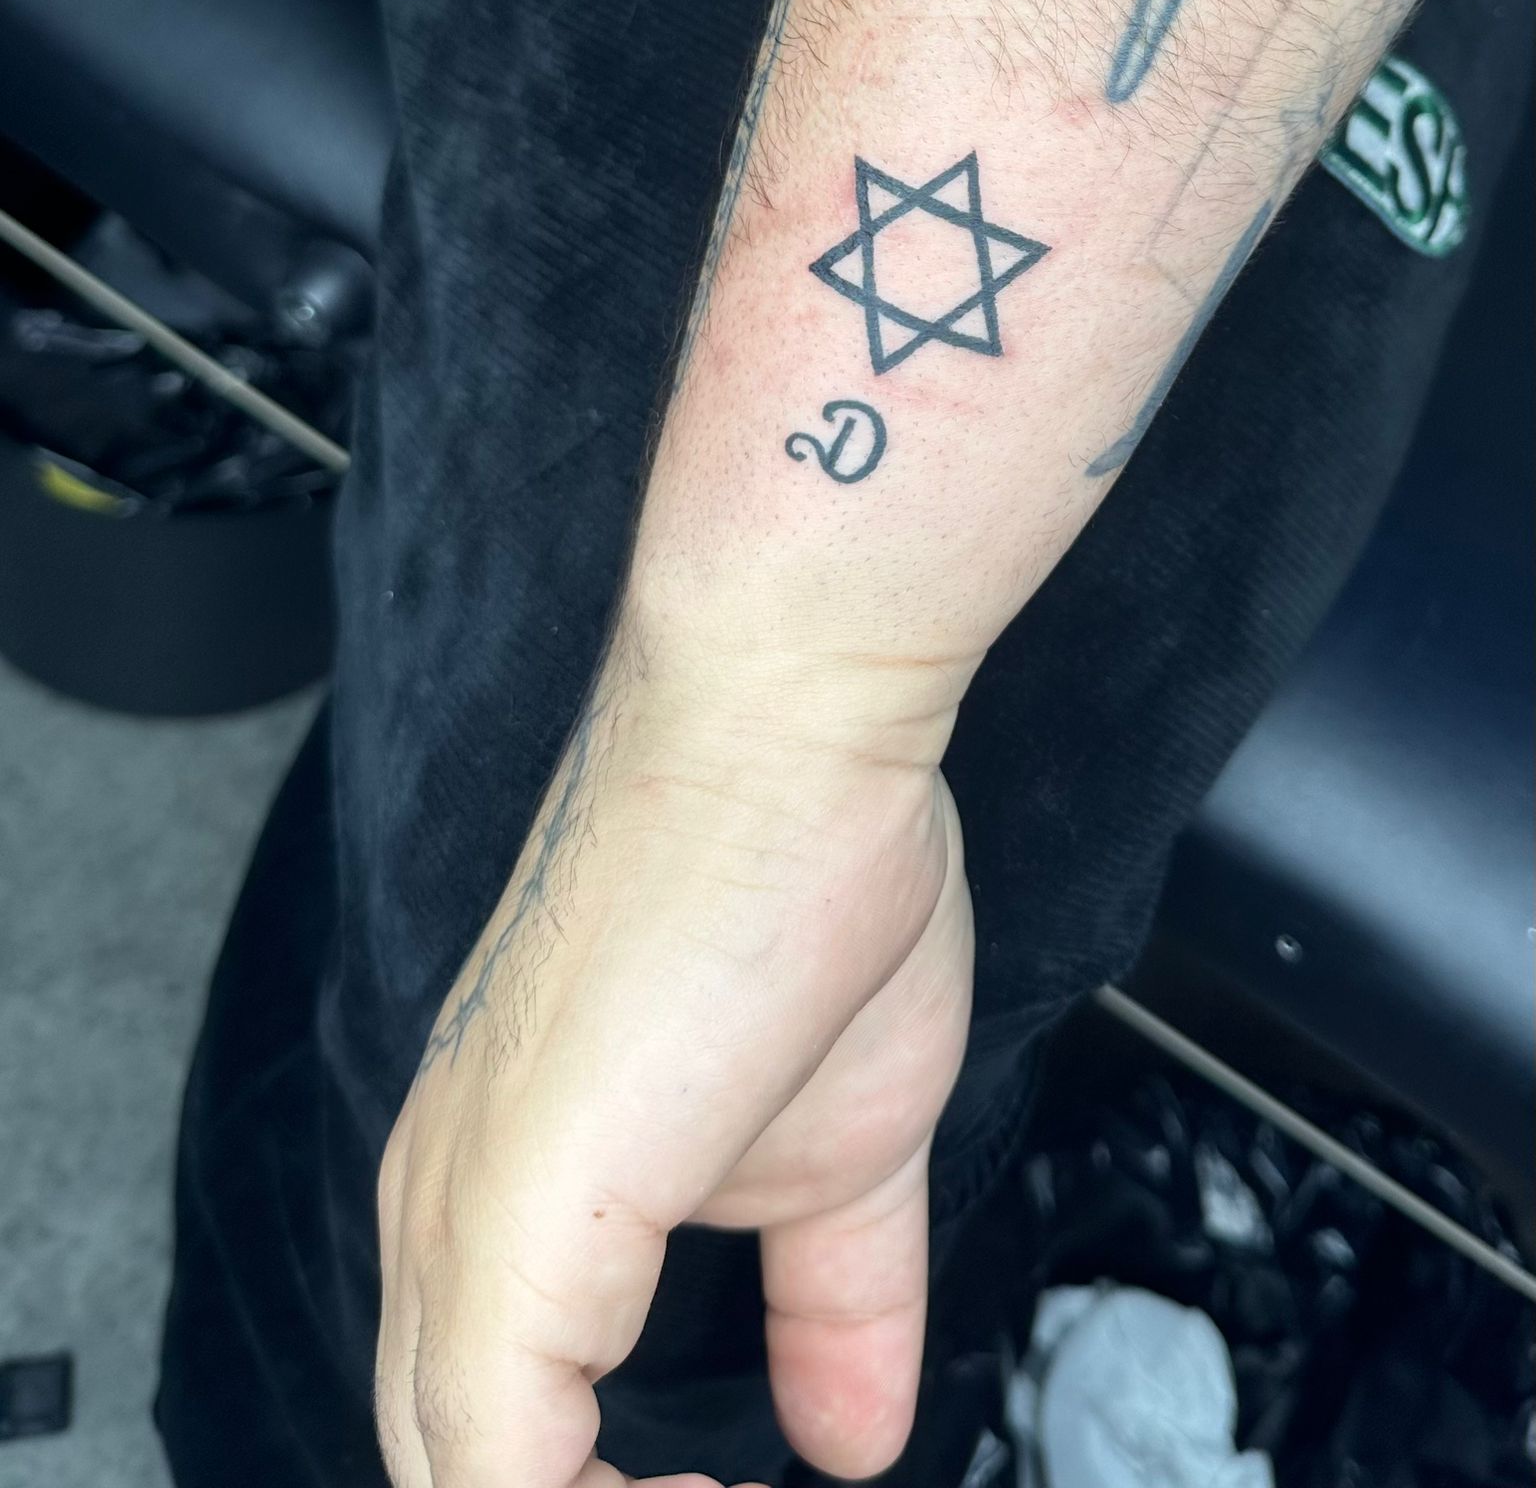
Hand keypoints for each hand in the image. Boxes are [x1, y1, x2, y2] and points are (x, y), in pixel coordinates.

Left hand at [374, 637, 973, 1487]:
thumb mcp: (838, 1152)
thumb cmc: (795, 882)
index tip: (709, 1483)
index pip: (481, 1415)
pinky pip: (491, 1469)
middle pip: (442, 1455)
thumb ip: (833, 1306)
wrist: (783, 729)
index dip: (591, 1485)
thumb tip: (856, 1442)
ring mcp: (460, 1210)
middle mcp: (442, 1202)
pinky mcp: (508, 1216)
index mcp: (498, 1184)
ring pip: (445, 1469)